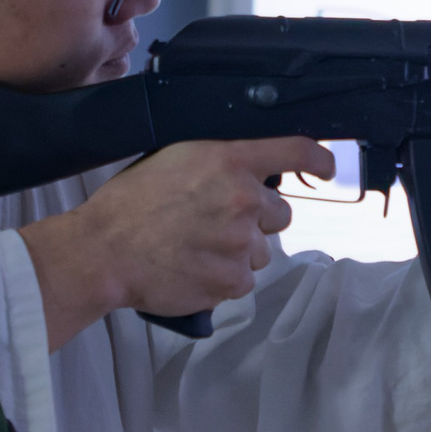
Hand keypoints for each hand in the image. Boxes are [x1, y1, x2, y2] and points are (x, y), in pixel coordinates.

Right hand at [22, 137, 331, 349]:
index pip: (294, 151)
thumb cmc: (129, 205)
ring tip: (197, 249)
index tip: (326, 168)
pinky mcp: (232, 281)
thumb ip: (217, 160)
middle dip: (257, 220)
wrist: (104, 251)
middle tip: (217, 224)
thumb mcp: (173, 159)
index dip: (318, 160)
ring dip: (240, 252)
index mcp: (228, 160)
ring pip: (262, 251)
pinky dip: (225, 278)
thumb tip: (245, 169)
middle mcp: (243, 199)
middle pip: (281, 214)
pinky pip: (244, 280)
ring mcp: (241, 243)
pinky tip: (194, 268)